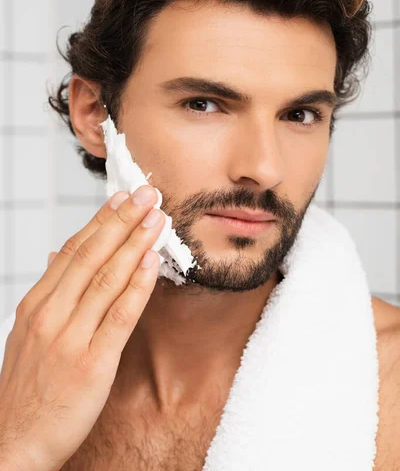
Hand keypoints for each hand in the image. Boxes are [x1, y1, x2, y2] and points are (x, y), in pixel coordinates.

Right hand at [0, 186, 164, 470]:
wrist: (14, 441)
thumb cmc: (27, 385)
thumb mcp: (28, 331)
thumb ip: (49, 290)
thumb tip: (60, 253)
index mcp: (37, 303)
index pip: (74, 250)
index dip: (102, 220)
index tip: (123, 197)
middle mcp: (51, 313)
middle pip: (91, 255)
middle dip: (123, 220)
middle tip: (147, 192)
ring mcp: (70, 337)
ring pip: (106, 278)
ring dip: (134, 243)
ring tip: (156, 217)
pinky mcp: (91, 363)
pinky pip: (118, 316)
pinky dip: (136, 286)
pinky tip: (151, 262)